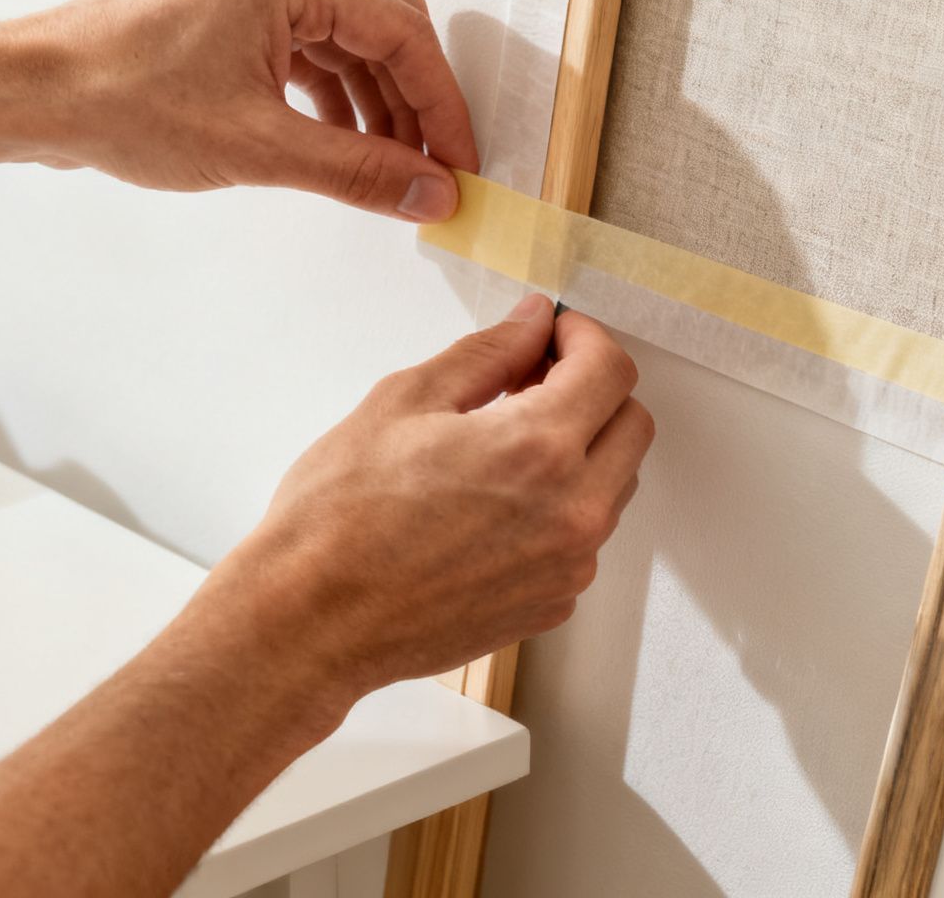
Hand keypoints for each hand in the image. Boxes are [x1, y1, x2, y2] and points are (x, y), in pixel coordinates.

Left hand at [0, 0, 475, 221]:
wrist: (30, 92)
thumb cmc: (119, 102)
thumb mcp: (256, 147)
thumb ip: (357, 170)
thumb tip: (430, 192)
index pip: (403, 31)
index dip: (442, 104)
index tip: (461, 162)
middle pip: (383, 25)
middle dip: (413, 102)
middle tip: (434, 170)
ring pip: (344, 37)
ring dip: (373, 102)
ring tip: (389, 170)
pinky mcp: (225, 2)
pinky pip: (304, 42)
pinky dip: (329, 92)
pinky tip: (339, 142)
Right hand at [180, 294, 653, 715]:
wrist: (312, 620)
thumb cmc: (338, 517)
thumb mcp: (403, 402)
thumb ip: (486, 354)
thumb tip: (532, 323)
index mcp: (538, 449)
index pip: (611, 370)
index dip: (583, 337)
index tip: (553, 334)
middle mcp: (572, 512)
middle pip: (631, 426)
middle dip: (593, 390)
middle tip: (532, 380)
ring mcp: (567, 567)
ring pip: (613, 485)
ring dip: (580, 450)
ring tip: (502, 444)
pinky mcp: (550, 605)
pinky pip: (581, 540)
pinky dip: (557, 508)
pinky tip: (491, 504)